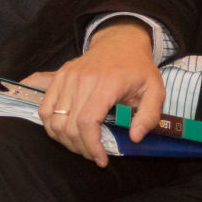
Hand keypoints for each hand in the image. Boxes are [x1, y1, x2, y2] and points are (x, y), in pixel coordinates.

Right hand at [36, 22, 163, 166]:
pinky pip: (45, 109)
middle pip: (68, 125)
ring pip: (53, 120)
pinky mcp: (59, 77)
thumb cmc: (138, 68)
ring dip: (65, 140)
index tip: (102, 160)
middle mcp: (82, 80)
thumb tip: (134, 138)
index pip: (87, 122)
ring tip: (82, 145)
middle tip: (94, 155)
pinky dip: (52, 126)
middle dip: (80, 148)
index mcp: (106, 83)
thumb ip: (149, 115)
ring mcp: (67, 77)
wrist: (120, 41)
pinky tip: (67, 132)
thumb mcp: (155, 89)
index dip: (91, 146)